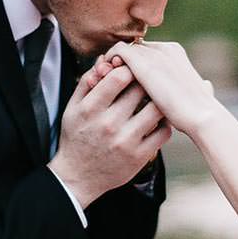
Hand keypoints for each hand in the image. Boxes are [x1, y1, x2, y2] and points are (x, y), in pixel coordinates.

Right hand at [49, 62, 170, 208]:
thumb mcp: (73, 109)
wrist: (78, 177)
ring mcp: (126, 141)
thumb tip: (105, 61)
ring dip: (159, 101)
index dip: (129, 68)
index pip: (119, 77)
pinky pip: (164, 131)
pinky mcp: (140, 156)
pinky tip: (157, 120)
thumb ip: (87, 83)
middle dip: (146, 81)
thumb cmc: (77, 136)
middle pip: (141, 89)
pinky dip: (164, 122)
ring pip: (157, 109)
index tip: (131, 70)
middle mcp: (108, 124)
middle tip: (148, 81)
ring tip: (157, 98)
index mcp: (90, 109)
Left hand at [105, 41, 219, 134]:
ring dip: (111, 64)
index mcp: (176, 54)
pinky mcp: (142, 60)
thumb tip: (205, 86)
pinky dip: (108, 62)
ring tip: (101, 82)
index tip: (118, 82)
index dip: (130, 65)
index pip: (145, 53)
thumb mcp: (195, 94)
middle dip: (118, 63)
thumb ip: (194, 86)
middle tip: (104, 80)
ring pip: (123, 49)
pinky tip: (103, 80)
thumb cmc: (197, 113)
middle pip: (133, 49)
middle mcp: (165, 48)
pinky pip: (117, 51)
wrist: (200, 117)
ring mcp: (153, 53)